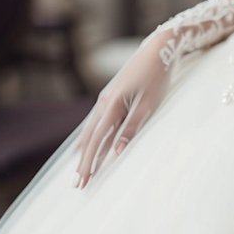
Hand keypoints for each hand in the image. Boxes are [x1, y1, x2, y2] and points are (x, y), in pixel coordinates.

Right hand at [73, 36, 170, 188]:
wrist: (156, 49)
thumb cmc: (156, 76)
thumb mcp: (149, 103)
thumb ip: (132, 127)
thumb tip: (118, 151)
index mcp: (112, 105)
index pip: (97, 140)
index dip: (89, 162)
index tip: (83, 181)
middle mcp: (103, 102)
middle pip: (89, 138)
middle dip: (83, 163)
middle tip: (76, 184)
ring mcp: (105, 99)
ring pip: (90, 130)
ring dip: (85, 151)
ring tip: (78, 169)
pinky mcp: (110, 96)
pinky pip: (95, 121)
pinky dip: (89, 136)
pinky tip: (85, 143)